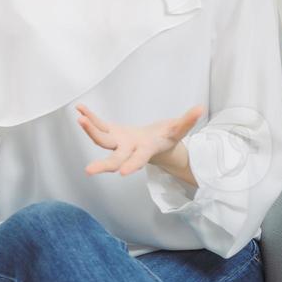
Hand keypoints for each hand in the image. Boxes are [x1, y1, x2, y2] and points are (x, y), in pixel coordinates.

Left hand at [76, 103, 203, 179]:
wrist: (153, 145)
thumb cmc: (166, 138)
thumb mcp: (178, 130)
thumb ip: (187, 121)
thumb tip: (201, 107)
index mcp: (145, 150)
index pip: (139, 159)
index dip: (132, 165)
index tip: (122, 173)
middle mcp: (129, 149)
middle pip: (114, 158)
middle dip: (103, 165)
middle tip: (88, 171)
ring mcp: (117, 142)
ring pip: (101, 140)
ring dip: (90, 130)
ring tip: (80, 119)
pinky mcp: (110, 133)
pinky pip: (98, 125)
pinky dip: (89, 117)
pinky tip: (79, 109)